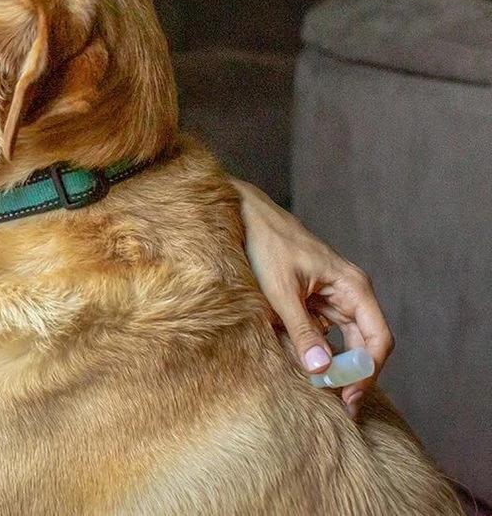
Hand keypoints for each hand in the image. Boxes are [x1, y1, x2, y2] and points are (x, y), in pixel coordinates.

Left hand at [232, 179, 392, 417]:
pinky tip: (303, 366)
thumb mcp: (280, 292)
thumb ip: (301, 330)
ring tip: (321, 392)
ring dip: (335, 364)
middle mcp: (349, 292)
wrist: (244, 216)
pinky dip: (317, 349)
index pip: (378, 338)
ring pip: (344, 340)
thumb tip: (321, 369)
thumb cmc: (265, 245)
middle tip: (337, 405)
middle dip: (353, 374)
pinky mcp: (313, 299)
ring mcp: (331, 296)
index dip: (369, 371)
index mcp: (352, 287)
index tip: (349, 394)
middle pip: (364, 344)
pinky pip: (324, 332)